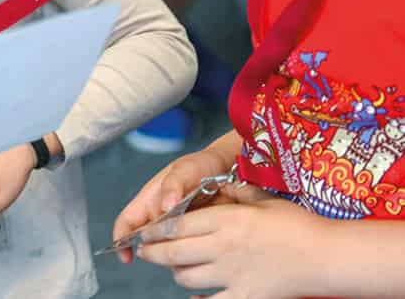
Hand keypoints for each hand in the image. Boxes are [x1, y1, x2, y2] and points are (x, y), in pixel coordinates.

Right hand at [113, 145, 233, 263]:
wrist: (229, 171)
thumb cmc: (201, 166)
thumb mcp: (185, 170)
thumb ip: (173, 185)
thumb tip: (164, 206)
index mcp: (149, 200)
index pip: (127, 222)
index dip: (121, 240)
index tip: (126, 257)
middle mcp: (160, 218)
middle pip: (148, 243)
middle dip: (157, 251)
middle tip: (178, 247)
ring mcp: (177, 229)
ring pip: (168, 251)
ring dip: (177, 255)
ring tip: (197, 243)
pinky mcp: (195, 238)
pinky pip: (188, 253)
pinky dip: (193, 255)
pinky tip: (206, 248)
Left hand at [135, 185, 323, 298]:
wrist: (327, 255)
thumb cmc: (297, 224)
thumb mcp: (261, 199)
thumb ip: (235, 191)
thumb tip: (219, 184)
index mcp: (224, 220)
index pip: (176, 224)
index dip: (155, 229)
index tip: (145, 230)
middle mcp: (222, 247)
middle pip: (173, 252)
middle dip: (153, 252)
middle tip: (145, 251)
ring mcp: (233, 274)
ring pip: (187, 278)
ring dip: (177, 273)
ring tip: (175, 267)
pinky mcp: (246, 297)